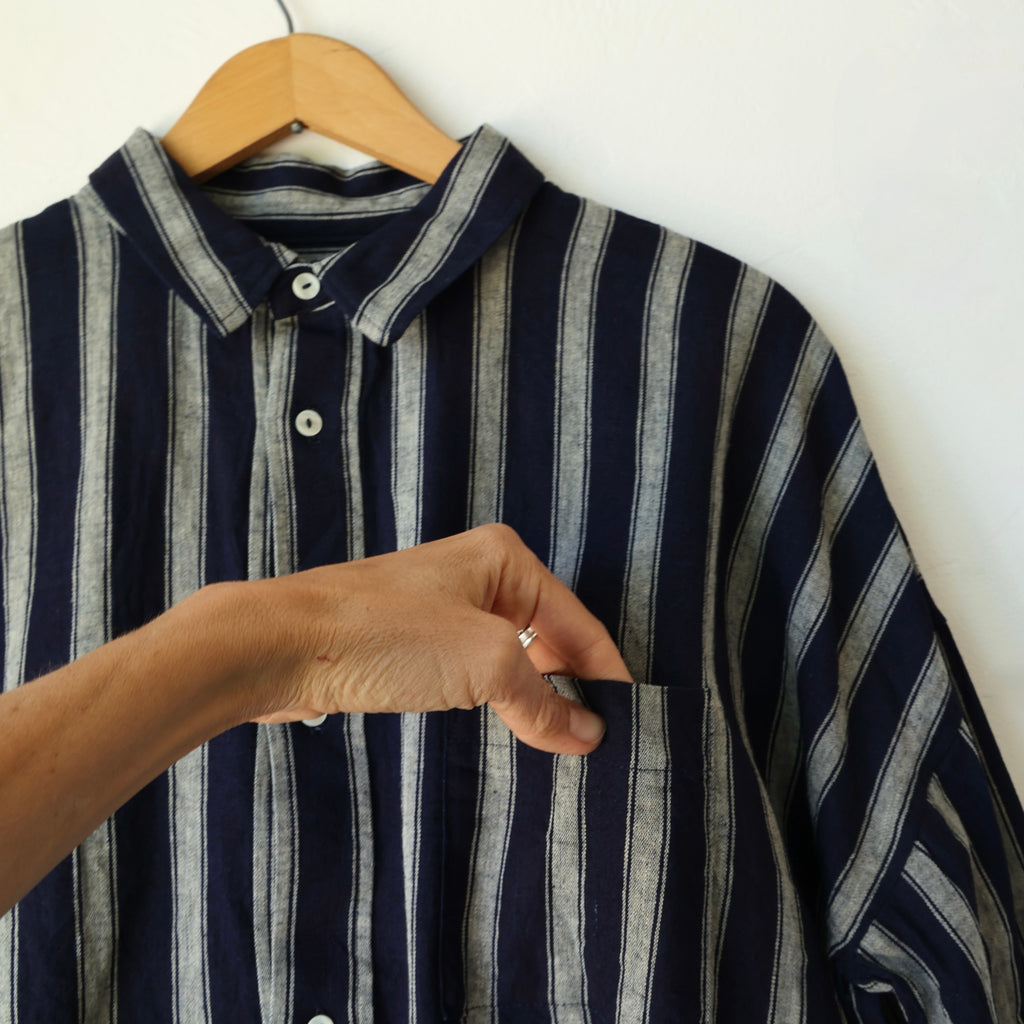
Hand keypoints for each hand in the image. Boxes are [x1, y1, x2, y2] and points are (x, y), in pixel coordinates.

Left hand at [236, 523, 631, 753]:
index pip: (579, 623)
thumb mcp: (484, 662)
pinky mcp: (414, 643)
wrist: (280, 644)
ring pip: (512, 657)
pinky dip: (497, 700)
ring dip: (534, 697)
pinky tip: (508, 729)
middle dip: (571, 687)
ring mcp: (443, 608)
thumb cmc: (381, 632)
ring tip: (559, 743)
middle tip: (597, 742)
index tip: (630, 723)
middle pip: (549, 638)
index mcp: (505, 560)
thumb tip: (587, 734)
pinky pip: (475, 671)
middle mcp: (478, 575)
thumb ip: (542, 700)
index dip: (606, 675)